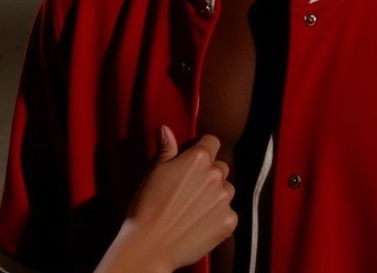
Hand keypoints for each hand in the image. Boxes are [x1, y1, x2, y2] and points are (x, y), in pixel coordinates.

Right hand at [101, 127, 236, 272]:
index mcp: (198, 158)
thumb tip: (166, 129)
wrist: (150, 246)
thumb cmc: (147, 206)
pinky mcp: (229, 221)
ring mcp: (224, 199)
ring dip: (216, 195)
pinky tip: (200, 223)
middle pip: (220, 167)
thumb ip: (166, 149)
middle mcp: (216, 175)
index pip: (212, 142)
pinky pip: (229, 213)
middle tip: (190, 189)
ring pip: (227, 190)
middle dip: (209, 174)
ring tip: (194, 208)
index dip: (203, 148)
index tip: (194, 161)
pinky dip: (218, 217)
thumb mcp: (154, 172)